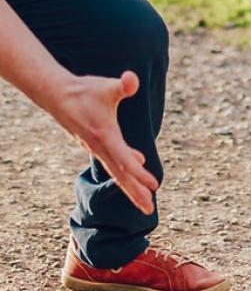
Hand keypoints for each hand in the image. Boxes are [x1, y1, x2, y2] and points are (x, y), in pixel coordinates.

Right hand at [52, 70, 157, 215]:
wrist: (56, 94)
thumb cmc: (83, 90)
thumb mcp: (105, 86)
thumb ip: (122, 85)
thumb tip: (131, 79)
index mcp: (105, 136)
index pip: (124, 160)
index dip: (139, 173)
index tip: (153, 186)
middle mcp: (101, 146)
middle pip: (120, 175)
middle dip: (135, 193)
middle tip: (149, 211)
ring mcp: (97, 147)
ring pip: (117, 171)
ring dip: (131, 186)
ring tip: (144, 201)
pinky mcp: (95, 143)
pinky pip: (113, 161)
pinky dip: (125, 168)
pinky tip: (137, 162)